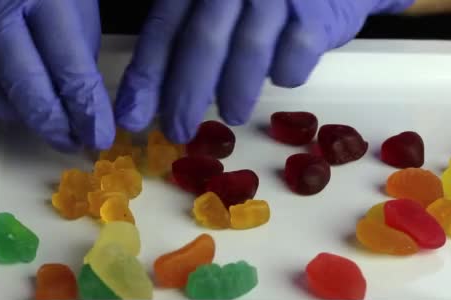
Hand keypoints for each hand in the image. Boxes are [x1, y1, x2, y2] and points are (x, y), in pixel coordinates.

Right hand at [0, 0, 113, 151]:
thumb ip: (79, 50)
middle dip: (54, 125)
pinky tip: (14, 103)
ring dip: (23, 118)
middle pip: (25, 87)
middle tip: (74, 143)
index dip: (87, 111)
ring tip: (50, 124)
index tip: (100, 136)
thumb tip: (84, 102)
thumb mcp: (75, 2)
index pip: (69, 69)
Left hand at [114, 0, 413, 142]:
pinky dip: (282, 76)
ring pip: (248, 52)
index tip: (133, 116)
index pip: (165, 28)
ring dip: (235, 93)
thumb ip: (192, 19)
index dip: (148, 76)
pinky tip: (276, 77)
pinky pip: (293, 58)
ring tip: (231, 115)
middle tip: (177, 131)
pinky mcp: (317, 16)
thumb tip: (161, 81)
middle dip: (185, 95)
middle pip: (203, 42)